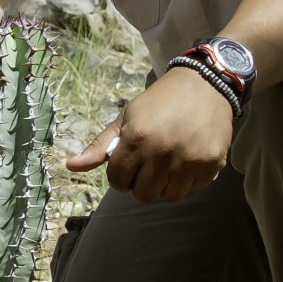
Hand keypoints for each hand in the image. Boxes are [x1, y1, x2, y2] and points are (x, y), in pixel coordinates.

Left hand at [67, 68, 235, 202]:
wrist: (204, 85)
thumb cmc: (159, 102)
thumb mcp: (126, 118)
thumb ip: (100, 146)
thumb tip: (71, 167)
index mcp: (137, 138)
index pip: (118, 181)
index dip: (120, 177)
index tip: (129, 166)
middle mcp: (162, 151)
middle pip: (143, 195)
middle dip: (141, 184)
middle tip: (149, 166)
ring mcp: (189, 160)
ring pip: (168, 196)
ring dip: (165, 186)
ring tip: (168, 165)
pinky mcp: (211, 164)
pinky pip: (193, 190)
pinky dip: (188, 182)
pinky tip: (187, 161)